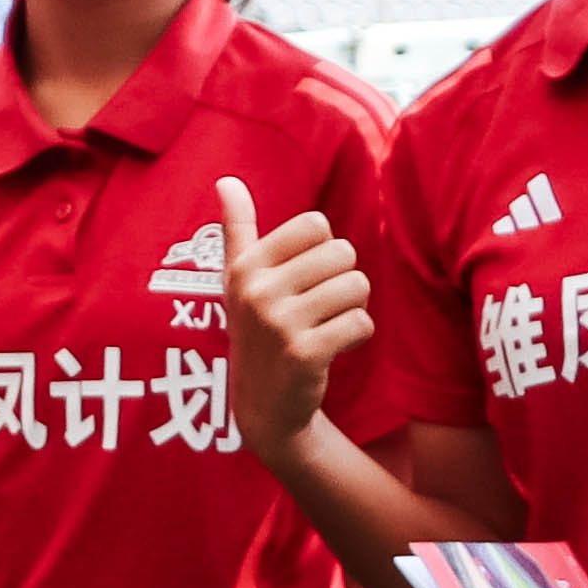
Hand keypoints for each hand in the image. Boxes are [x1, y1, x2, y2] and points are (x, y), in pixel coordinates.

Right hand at [213, 176, 373, 460]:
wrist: (263, 407)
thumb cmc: (259, 332)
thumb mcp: (240, 281)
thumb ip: (237, 229)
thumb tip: (226, 180)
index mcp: (245, 266)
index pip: (316, 225)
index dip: (323, 252)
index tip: (302, 280)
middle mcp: (257, 290)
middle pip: (343, 253)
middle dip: (342, 280)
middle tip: (318, 309)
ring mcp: (279, 323)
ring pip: (358, 285)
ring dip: (353, 308)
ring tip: (325, 327)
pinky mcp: (305, 353)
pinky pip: (362, 323)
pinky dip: (357, 336)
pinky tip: (333, 349)